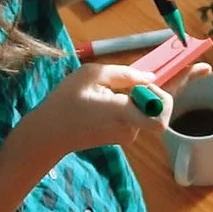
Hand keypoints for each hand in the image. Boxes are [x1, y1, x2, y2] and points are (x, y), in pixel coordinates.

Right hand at [23, 62, 168, 156]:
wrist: (50, 132)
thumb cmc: (66, 101)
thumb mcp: (91, 74)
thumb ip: (125, 74)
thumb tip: (151, 78)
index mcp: (122, 113)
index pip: (160, 118)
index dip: (161, 98)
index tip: (145, 86)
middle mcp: (130, 129)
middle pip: (157, 110)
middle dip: (147, 93)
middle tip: (123, 85)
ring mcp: (127, 136)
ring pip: (145, 112)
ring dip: (132, 98)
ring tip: (104, 95)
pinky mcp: (123, 137)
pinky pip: (135, 117)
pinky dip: (126, 106)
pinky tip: (103, 104)